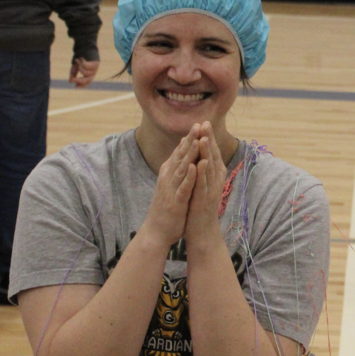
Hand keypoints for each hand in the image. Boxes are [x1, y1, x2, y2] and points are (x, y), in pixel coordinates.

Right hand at [69, 56, 98, 86]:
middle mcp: (93, 73)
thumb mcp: (76, 67)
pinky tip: (80, 58)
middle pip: (87, 80)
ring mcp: (95, 68)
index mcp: (89, 74)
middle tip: (72, 79)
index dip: (82, 85)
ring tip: (76, 61)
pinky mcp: (96, 63)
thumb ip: (73, 73)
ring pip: (86, 73)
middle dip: (79, 80)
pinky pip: (87, 66)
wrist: (86, 48)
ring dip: (79, 68)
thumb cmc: (81, 58)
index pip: (87, 82)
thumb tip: (70, 81)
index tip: (75, 86)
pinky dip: (81, 63)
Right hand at [141, 128, 198, 249]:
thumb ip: (176, 168)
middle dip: (190, 140)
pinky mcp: (175, 202)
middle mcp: (168, 178)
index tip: (198, 123)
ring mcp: (171, 189)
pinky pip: (183, 187)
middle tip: (198, 124)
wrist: (156, 232)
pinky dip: (189, 176)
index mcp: (168, 173)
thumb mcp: (171, 185)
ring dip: (190, 154)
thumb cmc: (166, 207)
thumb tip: (182, 152)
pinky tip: (195, 167)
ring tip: (198, 140)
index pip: (179, 153)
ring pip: (182, 168)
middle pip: (180, 156)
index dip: (188, 138)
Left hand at [183, 122, 225, 250]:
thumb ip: (204, 169)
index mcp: (214, 175)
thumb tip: (202, 154)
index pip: (211, 153)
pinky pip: (204, 184)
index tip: (204, 122)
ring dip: (207, 153)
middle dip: (209, 139)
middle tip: (206, 123)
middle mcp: (216, 180)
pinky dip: (203, 173)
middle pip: (213, 156)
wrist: (201, 230)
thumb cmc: (200, 207)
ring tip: (204, 138)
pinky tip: (200, 162)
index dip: (208, 137)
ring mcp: (211, 190)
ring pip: (210, 168)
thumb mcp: (202, 184)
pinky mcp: (205, 200)